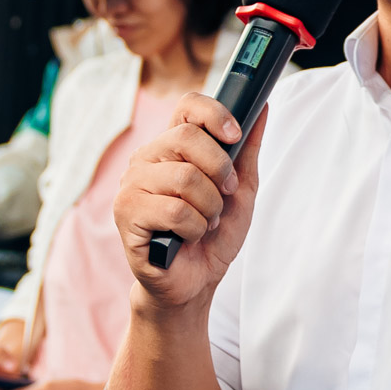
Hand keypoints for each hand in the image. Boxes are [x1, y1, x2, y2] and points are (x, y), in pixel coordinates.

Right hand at [114, 94, 265, 310]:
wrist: (194, 283)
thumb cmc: (213, 236)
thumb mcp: (241, 190)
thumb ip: (247, 150)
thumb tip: (263, 108)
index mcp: (172, 147)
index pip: (187, 106)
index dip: (214, 114)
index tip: (236, 135)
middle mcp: (147, 159)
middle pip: (188, 138)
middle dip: (220, 172)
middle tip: (224, 195)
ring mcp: (132, 184)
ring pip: (185, 178)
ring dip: (209, 208)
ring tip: (203, 222)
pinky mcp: (126, 212)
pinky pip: (175, 210)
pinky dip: (194, 228)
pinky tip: (186, 237)